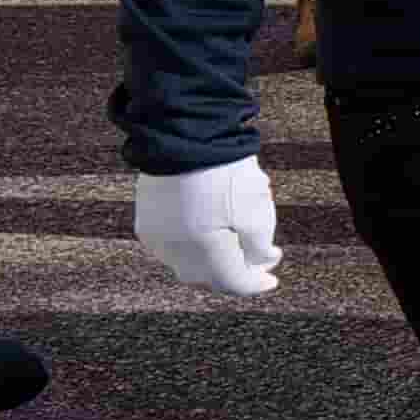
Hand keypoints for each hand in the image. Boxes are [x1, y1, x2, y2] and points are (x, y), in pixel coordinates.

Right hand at [134, 158, 283, 296]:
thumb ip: (260, 245)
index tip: (272, 280)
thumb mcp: (256, 209)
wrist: (185, 135)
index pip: (232, 282)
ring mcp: (157, 237)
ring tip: (234, 244)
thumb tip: (263, 261)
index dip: (255, 284)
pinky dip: (192, 247)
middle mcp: (175, 250)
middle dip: (234, 273)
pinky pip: (172, 246)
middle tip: (256, 262)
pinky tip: (209, 232)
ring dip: (212, 261)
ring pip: (187, 263)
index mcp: (203, 251)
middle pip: (208, 277)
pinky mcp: (147, 222)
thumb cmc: (225, 171)